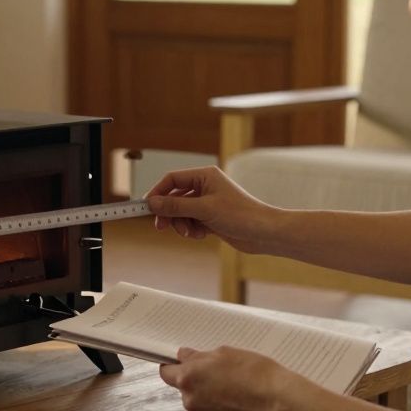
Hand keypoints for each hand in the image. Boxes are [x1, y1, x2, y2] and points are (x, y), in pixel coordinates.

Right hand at [145, 166, 278, 253]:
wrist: (263, 233)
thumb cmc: (241, 215)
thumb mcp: (204, 210)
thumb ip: (176, 206)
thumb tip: (153, 203)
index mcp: (205, 175)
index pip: (172, 179)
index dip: (158, 192)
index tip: (146, 207)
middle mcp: (206, 186)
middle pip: (175, 197)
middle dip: (169, 213)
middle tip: (161, 226)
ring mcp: (208, 203)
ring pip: (182, 212)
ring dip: (182, 224)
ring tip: (190, 233)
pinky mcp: (211, 218)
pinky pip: (191, 222)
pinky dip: (192, 229)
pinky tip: (201, 235)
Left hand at [158, 346, 311, 410]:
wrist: (281, 403)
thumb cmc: (256, 373)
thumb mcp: (226, 353)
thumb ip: (199, 356)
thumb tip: (185, 357)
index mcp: (189, 377)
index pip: (166, 371)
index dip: (174, 365)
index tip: (183, 362)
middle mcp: (190, 400)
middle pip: (183, 387)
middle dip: (195, 379)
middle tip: (218, 372)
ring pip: (198, 401)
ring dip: (208, 394)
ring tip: (233, 388)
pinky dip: (218, 409)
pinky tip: (237, 402)